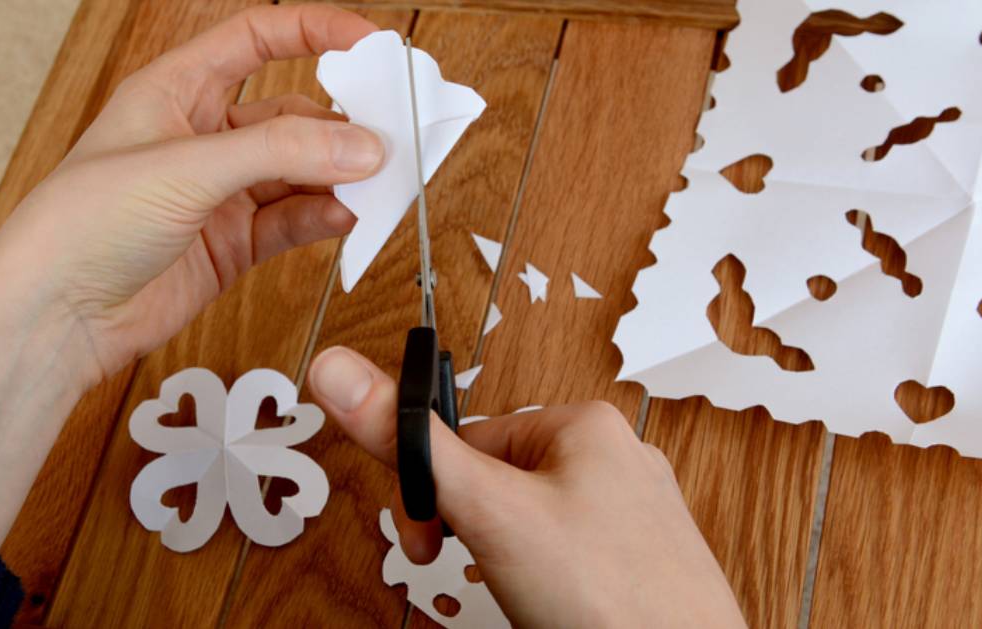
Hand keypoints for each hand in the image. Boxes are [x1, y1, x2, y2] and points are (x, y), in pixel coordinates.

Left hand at [0, 4, 382, 378]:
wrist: (55, 316)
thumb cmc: (82, 223)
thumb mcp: (186, 168)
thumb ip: (280, 154)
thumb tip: (360, 147)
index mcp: (176, 91)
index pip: (256, 39)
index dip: (313, 31)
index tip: (368, 44)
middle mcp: (201, 138)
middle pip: (290, 114)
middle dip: (339, 125)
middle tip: (387, 136)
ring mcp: (218, 194)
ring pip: (298, 172)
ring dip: (336, 177)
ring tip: (374, 185)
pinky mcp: (231, 245)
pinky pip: (292, 221)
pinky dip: (322, 217)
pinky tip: (343, 218)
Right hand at [307, 347, 745, 627]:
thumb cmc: (611, 597)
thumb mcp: (491, 512)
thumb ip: (415, 447)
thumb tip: (339, 371)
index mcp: (584, 425)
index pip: (469, 440)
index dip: (437, 495)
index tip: (425, 537)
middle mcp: (616, 459)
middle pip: (500, 484)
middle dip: (475, 534)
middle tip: (480, 575)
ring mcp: (634, 515)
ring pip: (533, 527)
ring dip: (509, 563)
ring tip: (529, 599)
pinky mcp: (642, 562)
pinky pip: (569, 559)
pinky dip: (549, 585)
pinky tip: (556, 611)